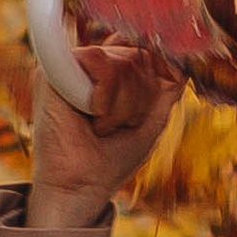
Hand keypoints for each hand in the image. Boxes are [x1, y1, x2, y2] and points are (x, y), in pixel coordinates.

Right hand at [27, 41, 180, 229]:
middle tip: (121, 125)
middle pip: (135, 55)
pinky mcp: (50, 72)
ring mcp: (69, 68)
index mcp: (108, 74)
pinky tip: (93, 116)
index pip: (141, 50)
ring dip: (124, 103)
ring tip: (104, 126)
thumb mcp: (152, 120)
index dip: (155, 70)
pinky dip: (106, 95)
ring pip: (120, 60)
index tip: (151, 102)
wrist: (83, 186)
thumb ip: (167, 88)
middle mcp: (88, 67)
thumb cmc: (113, 159)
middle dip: (139, 97)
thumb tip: (186, 59)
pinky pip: (96, 60)